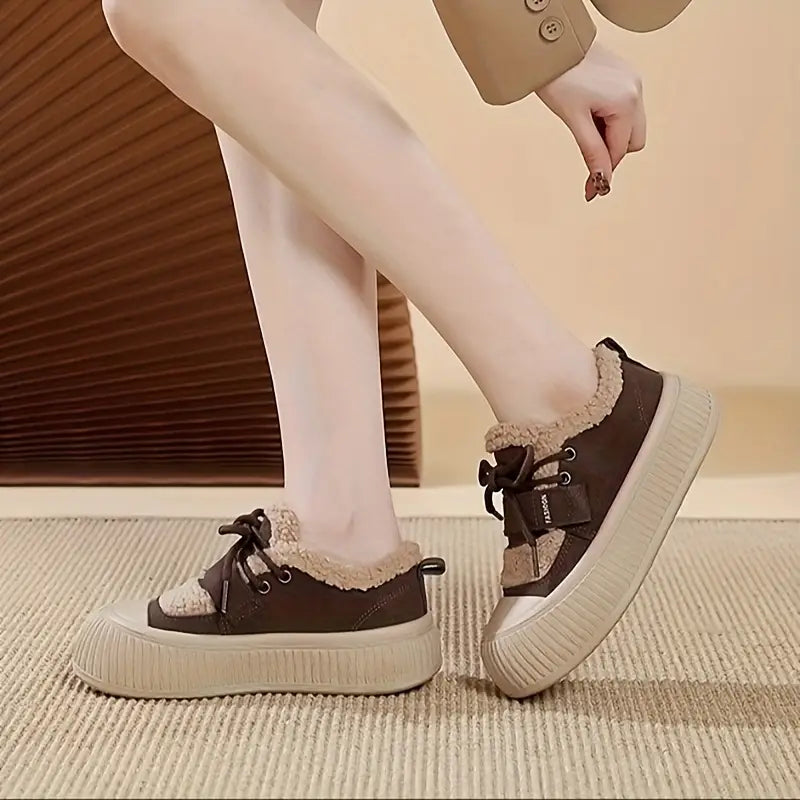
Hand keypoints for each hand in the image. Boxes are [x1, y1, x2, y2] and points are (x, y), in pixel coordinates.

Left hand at [536, 40, 645, 200]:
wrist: (553, 46)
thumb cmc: (559, 79)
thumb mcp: (574, 121)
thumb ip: (591, 152)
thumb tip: (601, 182)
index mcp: (626, 103)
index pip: (619, 151)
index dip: (603, 171)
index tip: (590, 191)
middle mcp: (636, 91)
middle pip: (632, 141)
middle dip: (611, 151)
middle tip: (587, 151)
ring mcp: (634, 82)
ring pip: (630, 126)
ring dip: (610, 135)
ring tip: (585, 124)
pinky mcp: (627, 76)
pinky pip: (625, 108)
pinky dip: (610, 118)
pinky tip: (590, 111)